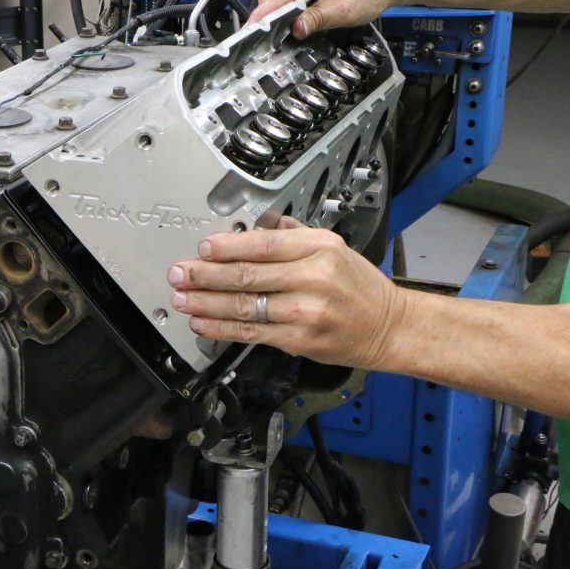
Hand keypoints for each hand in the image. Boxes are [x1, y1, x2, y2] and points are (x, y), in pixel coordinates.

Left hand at [166, 217, 407, 368]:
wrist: (389, 326)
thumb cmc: (360, 287)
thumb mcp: (335, 247)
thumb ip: (293, 235)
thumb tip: (253, 228)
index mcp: (319, 247)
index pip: (263, 244)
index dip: (227, 247)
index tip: (202, 248)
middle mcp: (312, 278)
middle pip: (246, 275)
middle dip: (205, 275)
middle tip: (179, 273)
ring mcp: (305, 312)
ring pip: (243, 306)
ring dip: (205, 303)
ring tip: (182, 299)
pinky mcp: (299, 340)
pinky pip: (251, 333)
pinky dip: (221, 328)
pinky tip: (202, 322)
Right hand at [249, 0, 399, 37]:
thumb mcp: (343, 10)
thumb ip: (316, 20)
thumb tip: (295, 30)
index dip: (266, 15)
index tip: (253, 32)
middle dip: (271, 16)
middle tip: (272, 38)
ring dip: (277, 12)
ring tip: (291, 26)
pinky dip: (284, 7)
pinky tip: (293, 17)